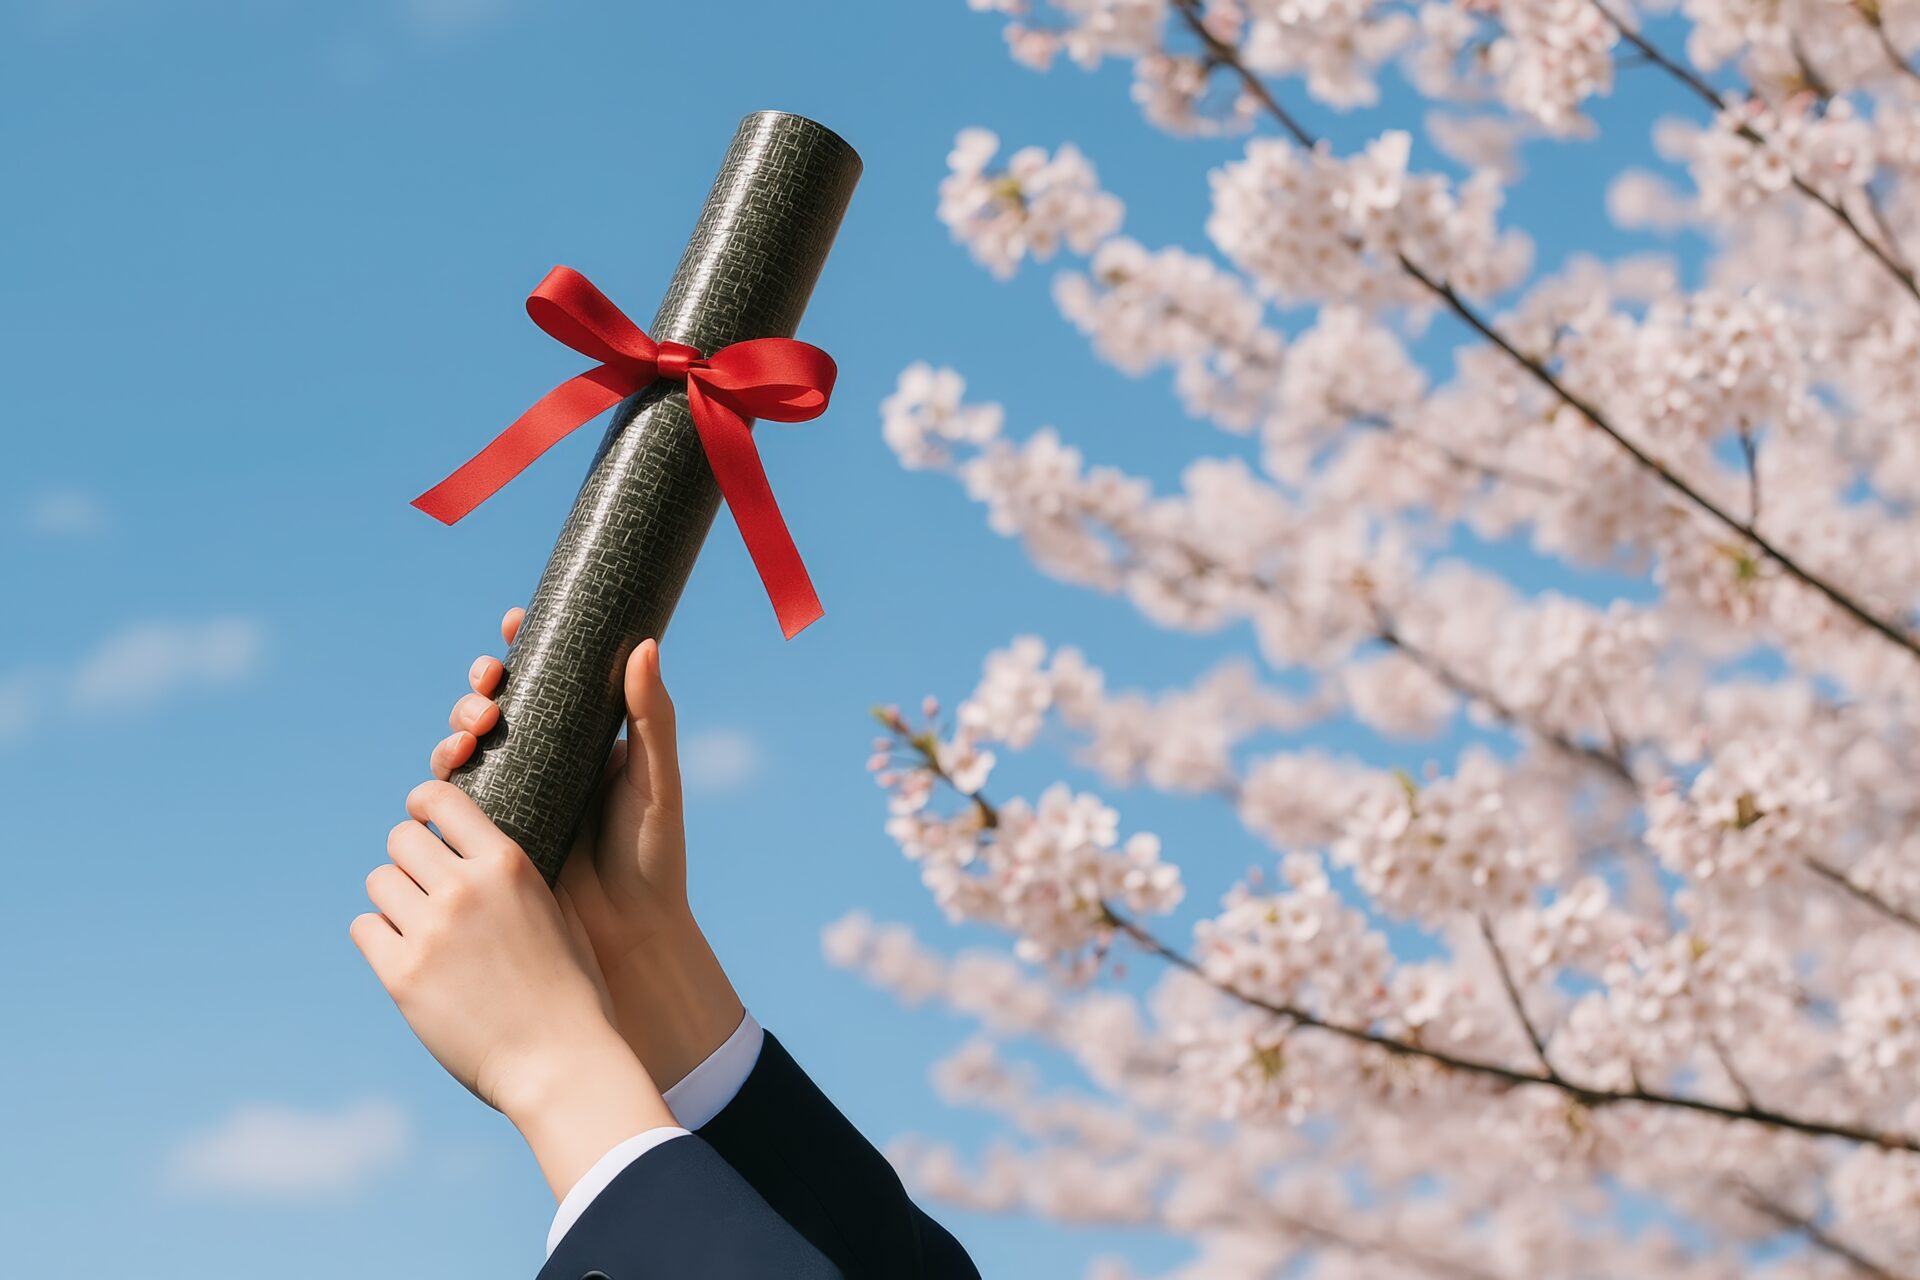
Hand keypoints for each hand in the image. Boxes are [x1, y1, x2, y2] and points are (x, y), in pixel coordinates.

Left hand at [352, 780, 676, 1199]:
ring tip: (420, 929)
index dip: (423, 804)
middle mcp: (465, 888)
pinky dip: (380, 939)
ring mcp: (431, 930)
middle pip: (400, 839)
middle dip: (409, 859)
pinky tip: (406, 957)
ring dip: (394, 900)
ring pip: (379, 882)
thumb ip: (511, 879)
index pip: (441, 798)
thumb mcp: (554, 913)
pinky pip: (365, 929)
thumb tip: (469, 855)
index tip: (422, 818)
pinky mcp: (402, 975)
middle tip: (424, 888)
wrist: (559, 1063)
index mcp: (508, 865)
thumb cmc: (568, 993)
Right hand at [433, 608, 743, 1090]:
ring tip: (468, 738)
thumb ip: (653, 716)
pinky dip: (439, 782)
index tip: (512, 624)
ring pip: (466, 752)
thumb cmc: (654, 857)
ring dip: (455, 732)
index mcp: (582, 742)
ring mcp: (510, 801)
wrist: (630, 938)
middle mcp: (542, 765)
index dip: (522, 647)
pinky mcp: (485, 841)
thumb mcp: (657, 783)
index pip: (545, 681)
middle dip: (478, 693)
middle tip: (488, 701)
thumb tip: (645, 643)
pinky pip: (450, 804)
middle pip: (493, 712)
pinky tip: (443, 772)